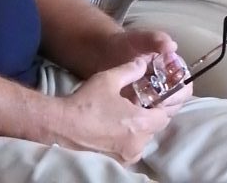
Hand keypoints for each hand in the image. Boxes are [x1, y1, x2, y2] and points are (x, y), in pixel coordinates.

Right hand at [57, 59, 171, 162]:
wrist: (62, 125)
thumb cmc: (87, 102)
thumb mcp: (109, 79)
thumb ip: (131, 70)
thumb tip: (143, 64)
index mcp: (140, 123)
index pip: (164, 116)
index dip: (160, 106)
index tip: (151, 98)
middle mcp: (137, 144)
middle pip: (154, 129)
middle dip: (148, 116)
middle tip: (136, 105)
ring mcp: (126, 156)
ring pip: (142, 141)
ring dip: (138, 130)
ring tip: (124, 117)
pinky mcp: (115, 163)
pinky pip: (130, 150)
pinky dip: (127, 141)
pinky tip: (114, 129)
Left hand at [94, 29, 192, 112]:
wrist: (103, 53)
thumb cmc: (124, 44)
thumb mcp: (139, 39)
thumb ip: (155, 39)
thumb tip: (172, 46)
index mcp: (173, 68)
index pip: (185, 85)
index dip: (178, 92)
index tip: (163, 94)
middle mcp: (168, 85)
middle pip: (177, 103)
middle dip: (165, 106)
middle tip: (148, 104)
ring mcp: (155, 98)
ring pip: (164, 114)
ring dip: (154, 114)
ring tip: (136, 106)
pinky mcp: (141, 109)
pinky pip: (148, 121)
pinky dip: (142, 120)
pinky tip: (130, 112)